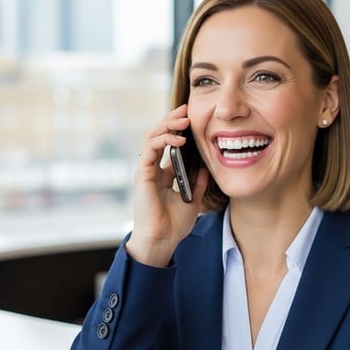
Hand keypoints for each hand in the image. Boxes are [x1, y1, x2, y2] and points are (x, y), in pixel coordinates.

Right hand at [126, 104, 208, 266]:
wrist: (161, 241)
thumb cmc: (173, 225)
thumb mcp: (193, 199)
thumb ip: (198, 182)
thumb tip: (207, 166)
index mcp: (162, 173)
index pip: (167, 143)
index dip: (177, 129)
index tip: (191, 117)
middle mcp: (152, 169)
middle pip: (158, 135)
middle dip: (171, 120)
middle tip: (186, 108)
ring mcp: (145, 170)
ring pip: (151, 137)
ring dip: (167, 125)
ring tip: (183, 118)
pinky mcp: (142, 174)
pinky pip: (150, 149)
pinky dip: (164, 141)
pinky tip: (179, 140)